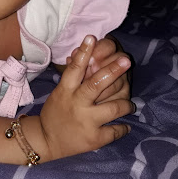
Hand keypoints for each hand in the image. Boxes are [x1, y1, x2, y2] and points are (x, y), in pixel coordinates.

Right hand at [40, 35, 134, 160]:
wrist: (47, 140)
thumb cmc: (56, 111)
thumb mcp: (60, 92)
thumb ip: (73, 77)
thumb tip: (82, 54)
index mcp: (65, 90)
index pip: (75, 68)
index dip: (84, 52)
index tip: (91, 37)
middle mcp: (76, 104)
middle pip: (96, 84)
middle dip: (112, 71)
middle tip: (126, 60)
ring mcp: (87, 122)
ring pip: (113, 108)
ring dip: (126, 103)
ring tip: (130, 103)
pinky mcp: (95, 139)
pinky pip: (116, 130)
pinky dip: (123, 127)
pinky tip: (125, 124)